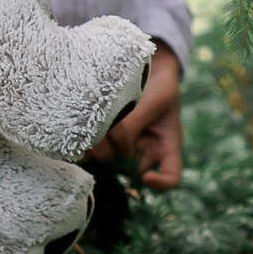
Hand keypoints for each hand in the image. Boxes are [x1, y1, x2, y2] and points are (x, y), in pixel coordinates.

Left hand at [96, 43, 183, 189]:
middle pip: (130, 170)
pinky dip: (87, 141)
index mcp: (166, 147)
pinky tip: (81, 129)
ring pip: (108, 160)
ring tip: (92, 127)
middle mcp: (144, 152)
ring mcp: (123, 146)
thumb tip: (110, 140)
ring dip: (98, 148)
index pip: (171, 177)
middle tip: (106, 133)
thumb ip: (135, 122)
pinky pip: (94, 148)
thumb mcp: (155, 101)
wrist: (146, 70)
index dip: (160, 183)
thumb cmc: (159, 86)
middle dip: (116, 156)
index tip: (145, 176)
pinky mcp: (105, 137)